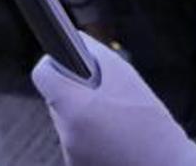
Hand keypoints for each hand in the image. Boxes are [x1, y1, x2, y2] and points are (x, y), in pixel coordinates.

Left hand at [32, 32, 195, 165]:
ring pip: (68, 122)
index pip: (42, 74)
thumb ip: (97, 55)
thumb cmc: (153, 128)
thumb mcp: (127, 78)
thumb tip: (78, 41)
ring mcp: (71, 156)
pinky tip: (115, 138)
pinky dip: (90, 137)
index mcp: (75, 109)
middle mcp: (66, 135)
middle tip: (106, 96)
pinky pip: (77, 143)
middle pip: (57, 99)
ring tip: (117, 121)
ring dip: (86, 115)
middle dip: (77, 93)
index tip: (68, 64)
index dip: (55, 64)